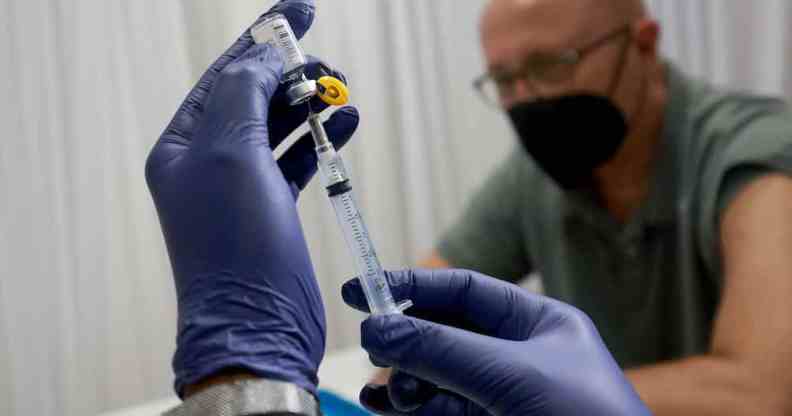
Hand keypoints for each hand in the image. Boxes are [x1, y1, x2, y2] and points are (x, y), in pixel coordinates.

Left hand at [145, 0, 358, 396]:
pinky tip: (344, 123)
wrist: (257, 325)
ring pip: (277, 127)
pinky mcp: (272, 209)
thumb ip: (245, 93)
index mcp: (182, 146)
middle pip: (252, 96)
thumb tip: (264, 54)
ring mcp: (241, 188)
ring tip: (341, 91)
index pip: (225, 73)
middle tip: (329, 64)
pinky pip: (296, 159)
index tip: (302, 9)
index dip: (263, 37)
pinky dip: (319, 139)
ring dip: (308, 105)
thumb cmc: (235, 246)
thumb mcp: (230, 155)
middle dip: (290, 73)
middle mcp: (207, 163)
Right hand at [342, 269, 650, 414]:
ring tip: (384, 392)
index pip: (465, 292)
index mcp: (537, 325)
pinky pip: (437, 410)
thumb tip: (377, 328)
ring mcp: (501, 397)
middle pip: (443, 334)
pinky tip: (384, 405)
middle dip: (406, 340)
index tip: (360, 289)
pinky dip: (408, 408)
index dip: (412, 287)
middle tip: (372, 345)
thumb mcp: (513, 376)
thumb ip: (443, 350)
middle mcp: (517, 357)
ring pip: (434, 377)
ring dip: (404, 379)